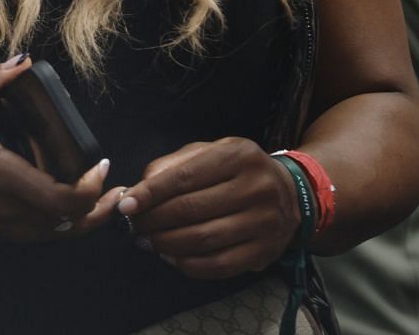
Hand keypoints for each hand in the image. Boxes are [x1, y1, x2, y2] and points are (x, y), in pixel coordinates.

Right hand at [0, 55, 119, 240]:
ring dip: (90, 218)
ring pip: (64, 234)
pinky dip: (70, 224)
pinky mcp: (8, 234)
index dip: (90, 187)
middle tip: (118, 186)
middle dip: (102, 205)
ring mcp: (12, 227)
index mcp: (5, 178)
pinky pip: (49, 235)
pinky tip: (77, 210)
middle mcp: (13, 210)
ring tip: (107, 199)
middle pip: (74, 222)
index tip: (100, 165)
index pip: (62, 198)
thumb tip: (23, 63)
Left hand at [119, 139, 303, 278]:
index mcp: (238, 156)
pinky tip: (172, 257)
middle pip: (191, 210)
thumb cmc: (237, 170)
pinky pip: (219, 265)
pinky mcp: (266, 251)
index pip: (184, 177)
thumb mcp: (210, 153)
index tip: (126, 206)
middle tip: (134, 226)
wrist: (292, 193)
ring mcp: (264, 222)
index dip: (150, 193)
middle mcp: (256, 188)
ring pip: (203, 239)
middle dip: (154, 220)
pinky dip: (189, 264)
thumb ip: (173, 165)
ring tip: (148, 242)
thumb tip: (138, 190)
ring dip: (167, 244)